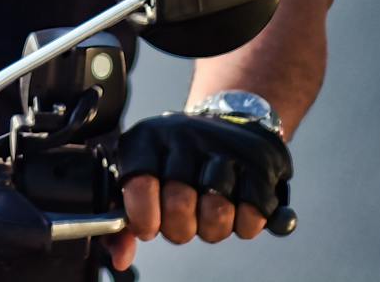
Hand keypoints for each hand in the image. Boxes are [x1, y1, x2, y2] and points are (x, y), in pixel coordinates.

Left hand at [105, 111, 294, 267]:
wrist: (231, 119)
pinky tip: (235, 206)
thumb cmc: (178, 160)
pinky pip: (251, 214)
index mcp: (147, 139)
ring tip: (207, 213)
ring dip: (212, 227)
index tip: (149, 227)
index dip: (144, 217)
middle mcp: (184, 136)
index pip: (139, 184)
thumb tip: (120, 258)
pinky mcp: (259, 162)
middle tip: (182, 221)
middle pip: (179, 204)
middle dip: (180, 228)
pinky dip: (244, 224)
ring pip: (216, 211)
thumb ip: (124, 223)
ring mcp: (224, 146)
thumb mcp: (141, 177)